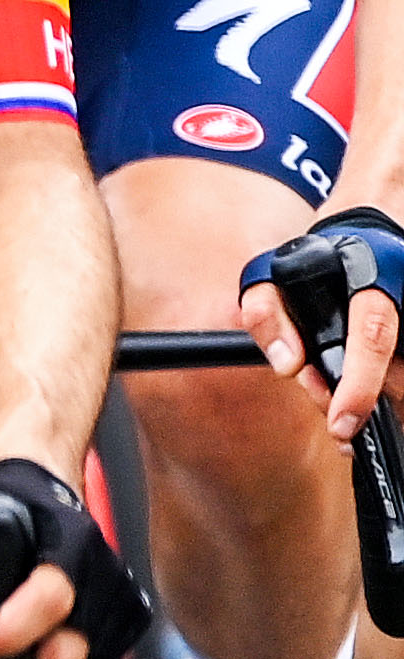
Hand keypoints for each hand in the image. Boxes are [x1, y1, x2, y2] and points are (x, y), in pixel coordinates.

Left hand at [241, 208, 403, 436]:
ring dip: (367, 395)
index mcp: (371, 281)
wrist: (370, 235)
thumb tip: (286, 364)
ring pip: (400, 383)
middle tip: (330, 408)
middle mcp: (400, 303)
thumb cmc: (322, 260)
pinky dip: (378, 391)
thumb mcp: (278, 272)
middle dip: (354, 398)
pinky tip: (361, 392)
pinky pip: (402, 381)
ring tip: (342, 389)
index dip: (359, 385)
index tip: (341, 423)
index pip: (372, 336)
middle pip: (390, 372)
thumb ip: (268, 313)